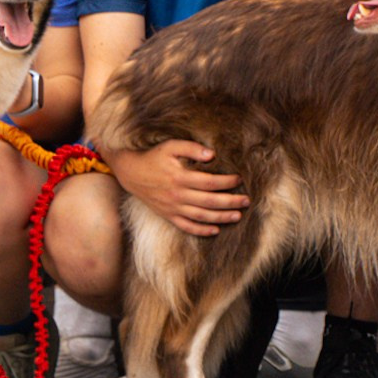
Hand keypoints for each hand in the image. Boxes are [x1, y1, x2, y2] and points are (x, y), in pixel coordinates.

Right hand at [109, 139, 247, 236]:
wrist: (131, 172)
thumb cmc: (154, 157)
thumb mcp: (170, 146)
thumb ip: (191, 148)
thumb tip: (212, 154)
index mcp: (179, 177)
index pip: (209, 182)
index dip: (226, 182)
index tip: (239, 179)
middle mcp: (177, 195)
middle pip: (209, 201)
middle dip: (230, 202)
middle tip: (247, 200)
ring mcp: (172, 207)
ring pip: (201, 216)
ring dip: (221, 217)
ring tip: (237, 215)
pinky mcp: (168, 215)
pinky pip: (186, 226)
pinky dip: (201, 230)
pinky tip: (215, 230)